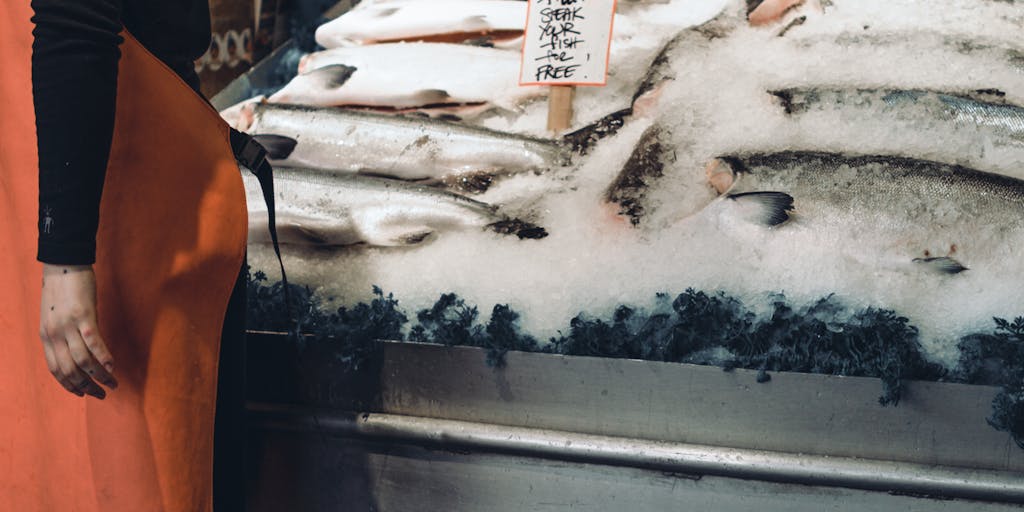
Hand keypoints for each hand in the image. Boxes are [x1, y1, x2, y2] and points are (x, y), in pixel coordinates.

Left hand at [39, 264, 117, 397]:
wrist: (63, 264)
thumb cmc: (62, 288)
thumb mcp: (56, 315)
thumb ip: (64, 333)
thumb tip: (79, 348)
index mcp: (46, 336)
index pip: (56, 370)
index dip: (70, 386)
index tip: (85, 393)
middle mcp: (55, 335)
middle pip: (70, 371)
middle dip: (86, 387)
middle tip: (102, 394)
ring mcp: (68, 327)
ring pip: (83, 361)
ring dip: (99, 377)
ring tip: (113, 383)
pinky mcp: (83, 316)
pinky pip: (93, 343)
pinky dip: (103, 358)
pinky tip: (112, 366)